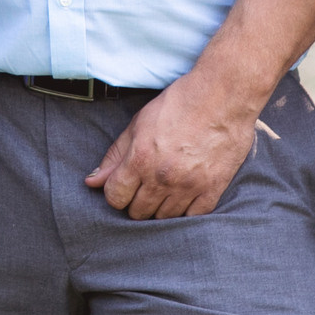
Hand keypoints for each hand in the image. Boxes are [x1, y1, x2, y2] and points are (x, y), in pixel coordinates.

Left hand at [85, 69, 259, 218]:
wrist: (223, 96)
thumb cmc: (178, 105)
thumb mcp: (138, 124)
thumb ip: (115, 156)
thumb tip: (92, 182)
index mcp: (140, 159)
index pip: (115, 197)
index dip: (115, 193)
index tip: (123, 186)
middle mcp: (163, 178)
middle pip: (138, 212)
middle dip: (135, 202)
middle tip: (144, 187)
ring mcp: (190, 186)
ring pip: (164, 218)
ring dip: (160, 207)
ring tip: (164, 189)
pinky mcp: (213, 189)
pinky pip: (193, 217)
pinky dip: (186, 211)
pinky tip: (183, 196)